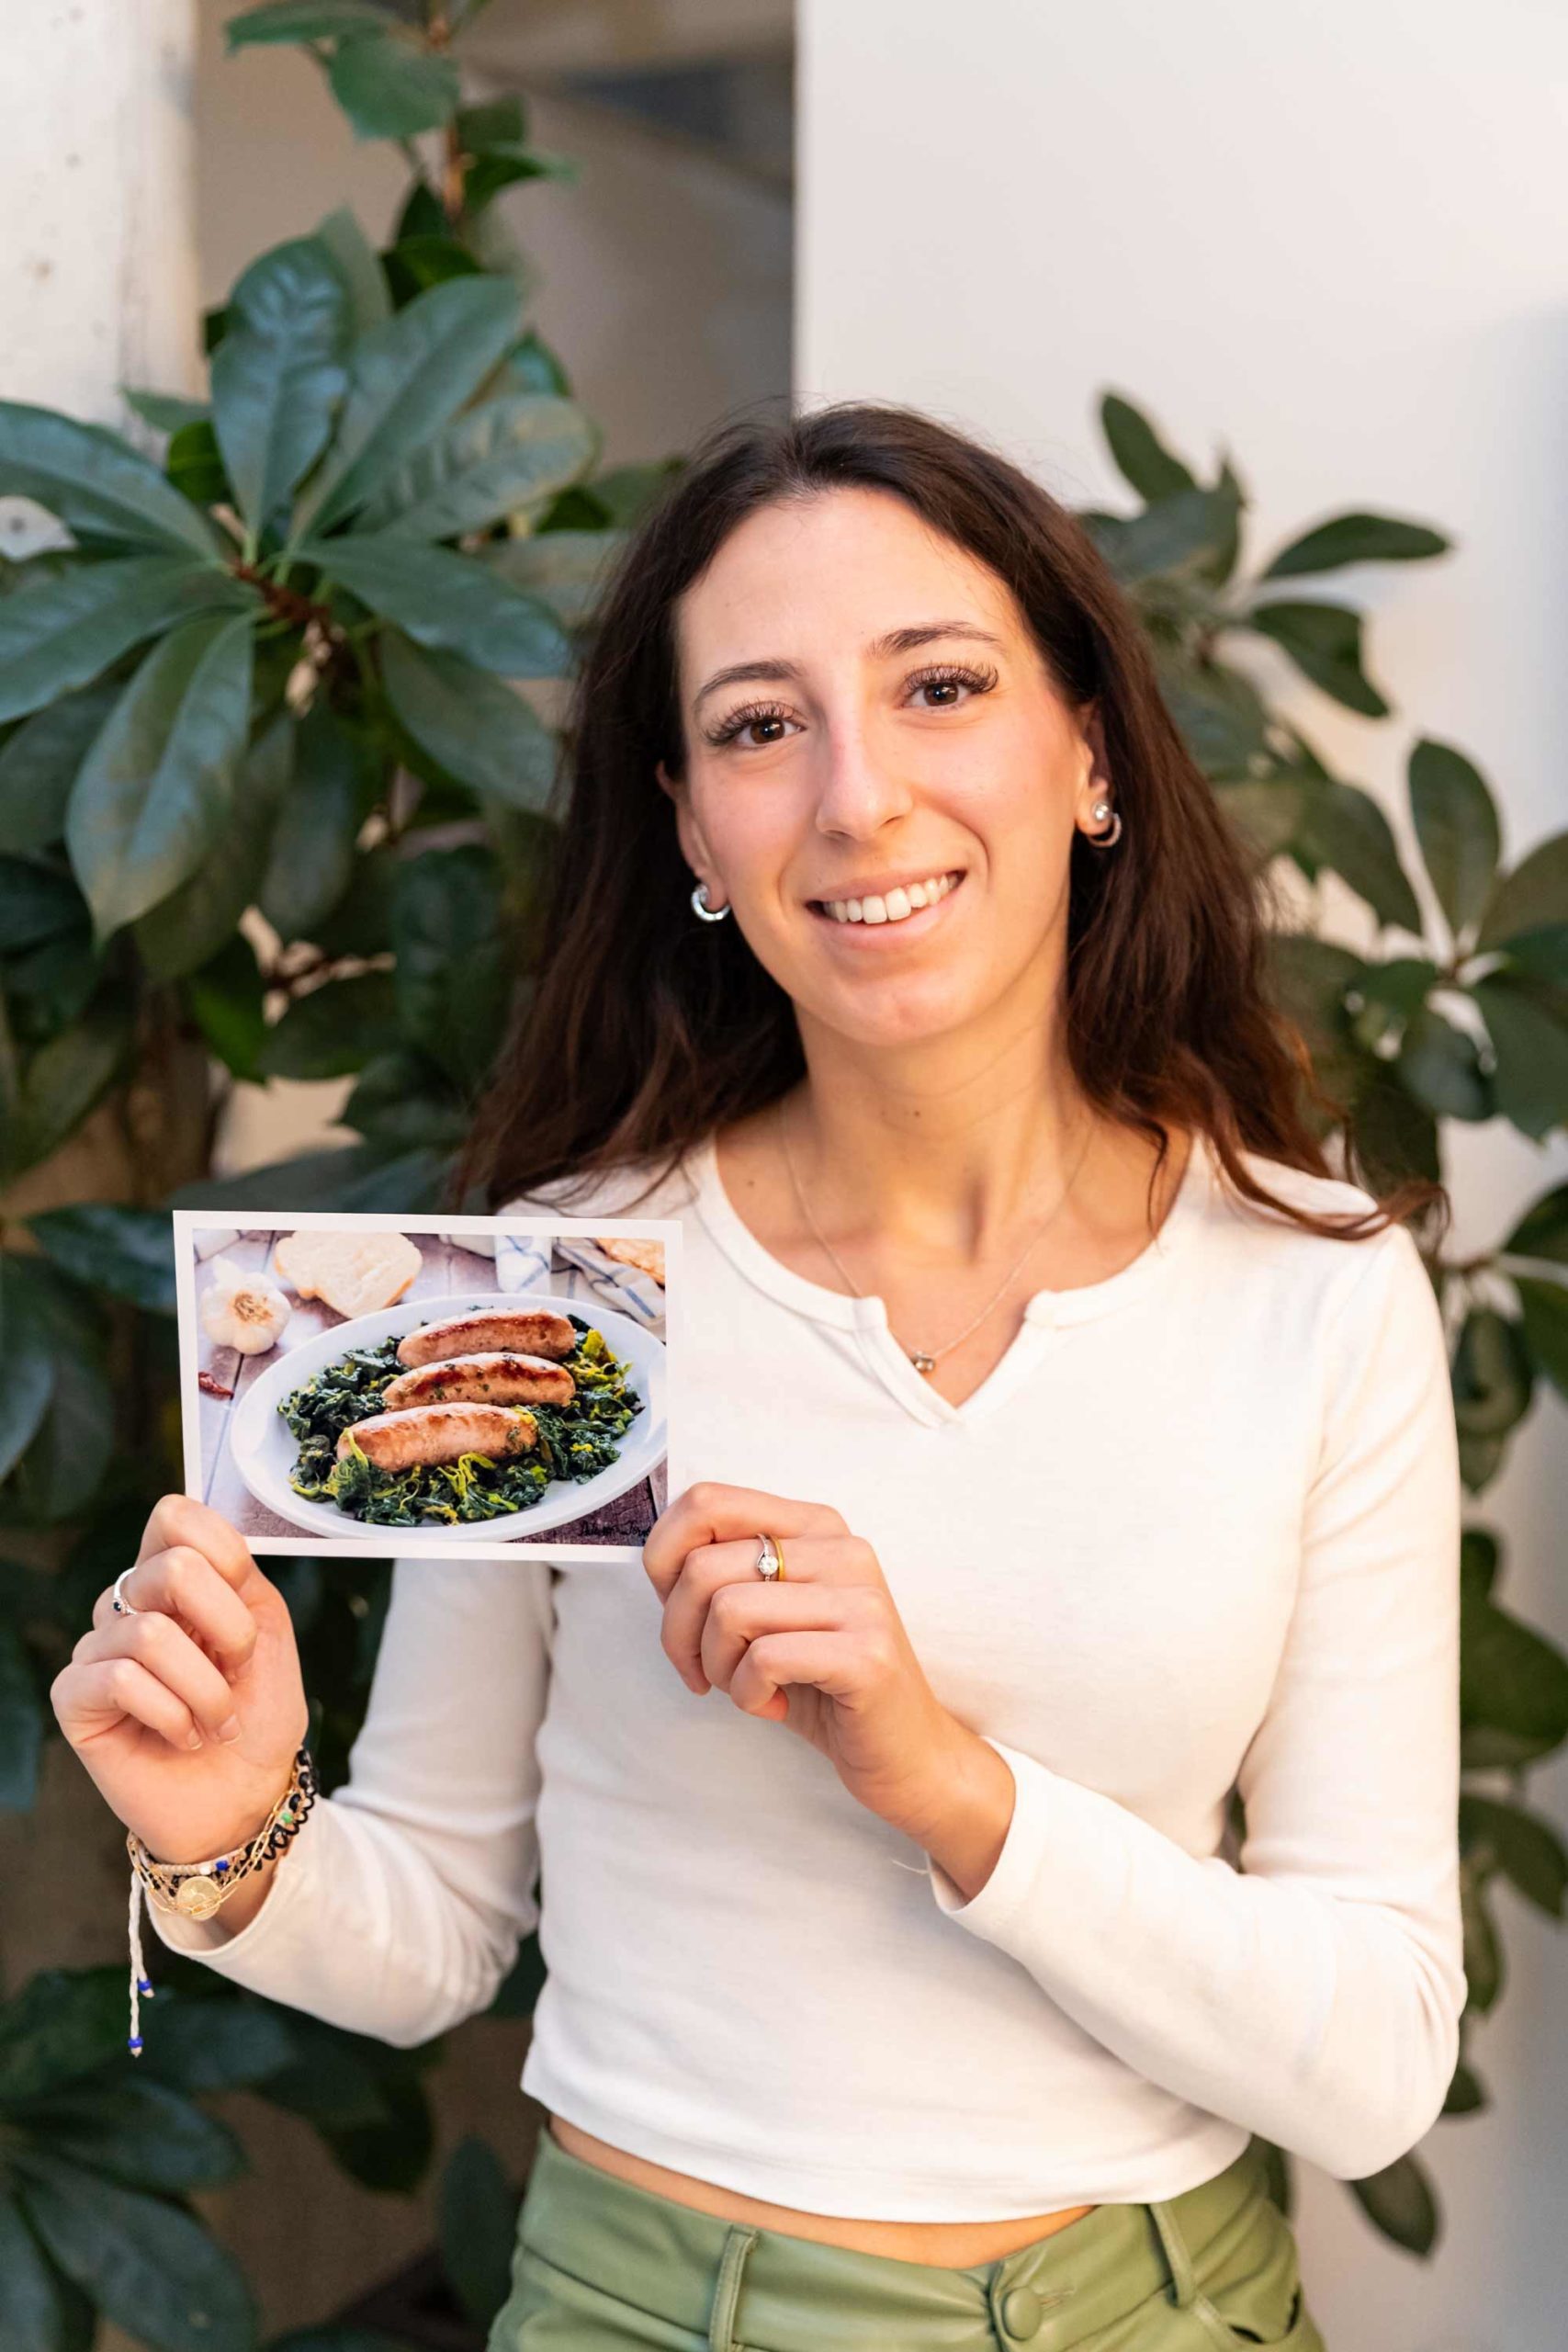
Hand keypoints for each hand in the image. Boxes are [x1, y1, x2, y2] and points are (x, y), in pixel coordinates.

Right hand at [49, 1494, 309, 1866]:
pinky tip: (181, 1738)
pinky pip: (121, 1680)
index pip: (173, 1516)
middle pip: (172, 1568)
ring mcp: (98, 1649)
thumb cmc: (258, 1714)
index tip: (248, 1605)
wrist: (245, 1796)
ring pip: (150, 1634)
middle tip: (239, 1675)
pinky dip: (171, 1714)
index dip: (223, 1551)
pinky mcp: (74, 1698)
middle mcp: (130, 1605)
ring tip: (215, 1722)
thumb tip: (195, 1545)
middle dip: (229, 1629)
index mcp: (177, 1579)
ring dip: (205, 1690)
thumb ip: (237, 1580)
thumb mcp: (267, 1635)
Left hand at [642, 1479, 992, 1848]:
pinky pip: (764, 1659)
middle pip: (703, 1566)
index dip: (663, 1558)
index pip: (707, 1502)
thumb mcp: (766, 1616)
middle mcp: (842, 1548)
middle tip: (705, 1673)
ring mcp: (860, 1597)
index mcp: (814, 1526)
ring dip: (718, 1667)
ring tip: (748, 1688)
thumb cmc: (821, 1685)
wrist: (906, 1754)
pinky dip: (748, 1695)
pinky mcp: (867, 1652)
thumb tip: (658, 1558)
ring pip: (728, 1610)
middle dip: (679, 1633)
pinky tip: (773, 1705)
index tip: (676, 1614)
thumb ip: (721, 1576)